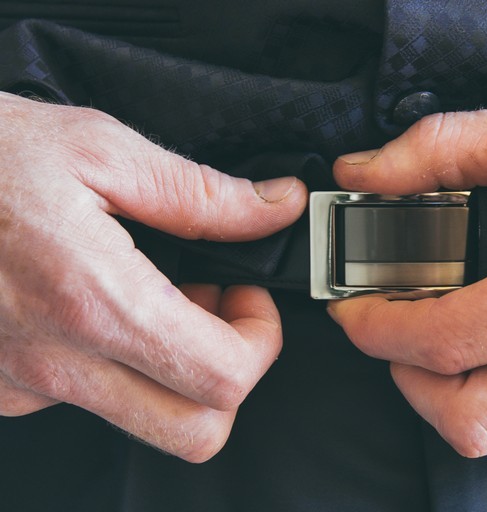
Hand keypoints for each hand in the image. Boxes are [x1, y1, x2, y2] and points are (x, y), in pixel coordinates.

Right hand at [0, 92, 306, 460]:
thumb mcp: (99, 149)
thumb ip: (201, 193)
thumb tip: (276, 207)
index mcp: (93, 299)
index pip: (222, 379)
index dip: (261, 340)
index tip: (248, 295)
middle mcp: (54, 360)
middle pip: (194, 432)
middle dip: (230, 376)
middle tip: (217, 310)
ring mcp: (23, 383)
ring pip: (143, 420)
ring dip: (175, 369)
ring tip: (157, 296)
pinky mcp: (1, 386)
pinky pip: (86, 398)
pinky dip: (116, 361)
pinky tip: (100, 304)